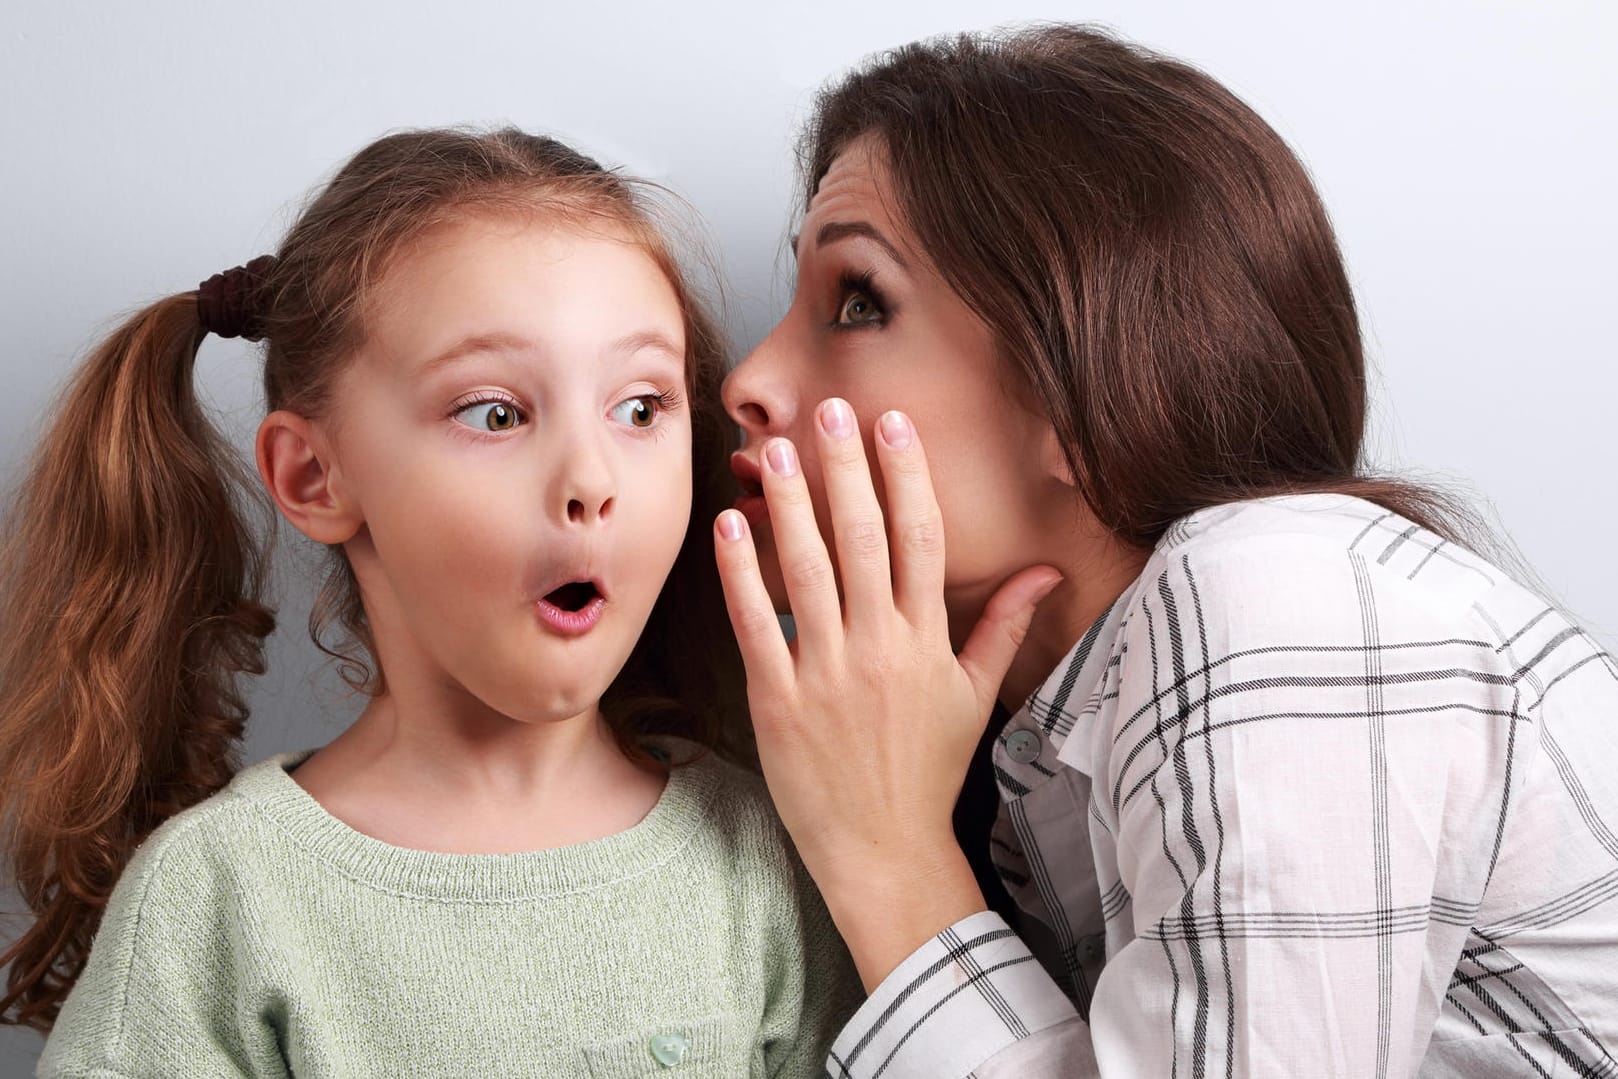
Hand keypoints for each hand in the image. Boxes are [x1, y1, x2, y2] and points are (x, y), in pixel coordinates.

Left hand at [714, 398, 1060, 987]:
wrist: (885, 849)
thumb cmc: (929, 769)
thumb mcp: (974, 695)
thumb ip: (1001, 625)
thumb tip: (1046, 571)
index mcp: (926, 640)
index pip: (919, 537)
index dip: (905, 475)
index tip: (890, 424)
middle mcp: (879, 646)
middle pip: (862, 538)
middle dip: (844, 468)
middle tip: (826, 409)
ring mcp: (826, 672)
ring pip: (807, 570)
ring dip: (788, 505)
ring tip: (772, 450)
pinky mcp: (778, 700)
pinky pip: (757, 624)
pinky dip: (742, 574)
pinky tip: (729, 526)